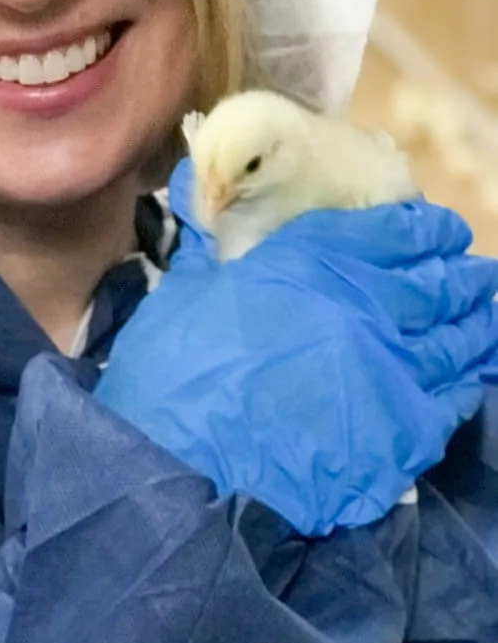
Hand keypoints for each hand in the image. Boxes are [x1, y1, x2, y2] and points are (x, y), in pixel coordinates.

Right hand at [94, 159, 497, 536]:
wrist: (187, 463)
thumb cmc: (176, 370)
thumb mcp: (184, 290)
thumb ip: (205, 241)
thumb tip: (189, 179)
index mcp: (313, 262)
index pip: (392, 232)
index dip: (424, 229)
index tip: (441, 230)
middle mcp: (366, 305)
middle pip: (435, 283)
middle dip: (461, 274)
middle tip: (475, 272)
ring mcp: (392, 368)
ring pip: (455, 339)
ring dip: (475, 323)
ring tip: (484, 314)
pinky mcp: (404, 431)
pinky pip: (453, 399)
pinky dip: (467, 382)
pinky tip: (472, 375)